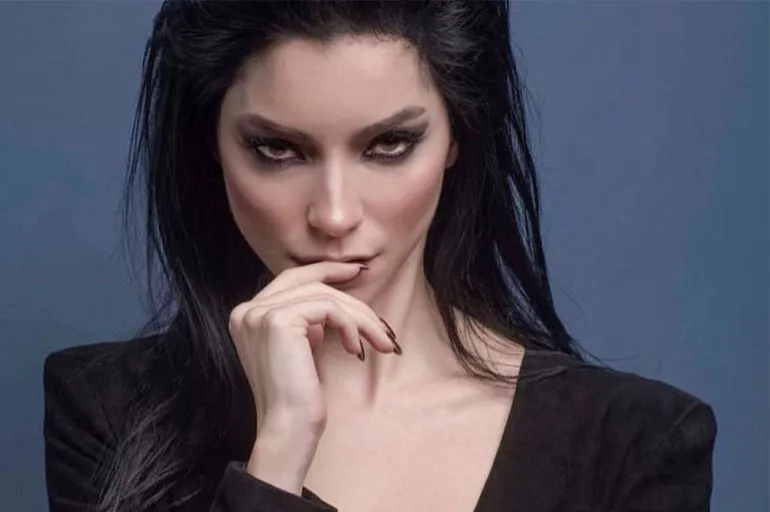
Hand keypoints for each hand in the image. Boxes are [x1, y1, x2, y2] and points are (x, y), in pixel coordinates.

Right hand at [227, 260, 399, 444]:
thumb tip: (332, 307)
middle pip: (309, 282)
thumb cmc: (298, 396)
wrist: (288, 428)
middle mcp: (247, 310)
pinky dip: (351, 326)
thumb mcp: (299, 350)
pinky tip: (356, 350)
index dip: (325, 271)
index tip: (356, 272)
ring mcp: (259, 313)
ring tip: (379, 342)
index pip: (291, 278)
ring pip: (324, 296)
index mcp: (247, 315)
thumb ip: (306, 324)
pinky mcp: (278, 320)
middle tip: (379, 315)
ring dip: (360, 317)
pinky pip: (328, 308)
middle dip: (350, 294)